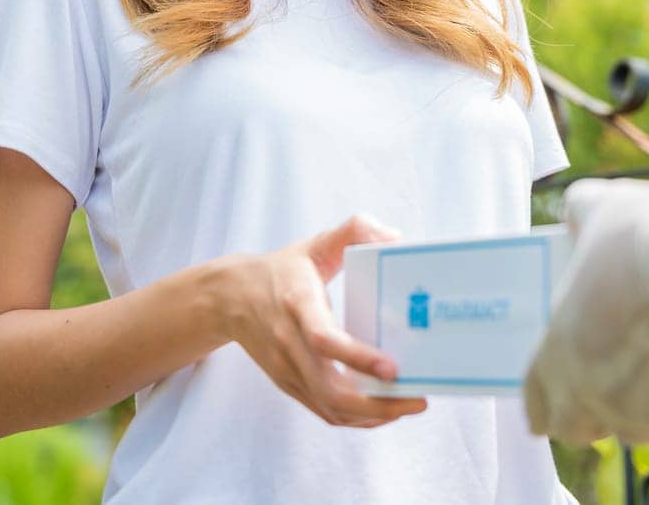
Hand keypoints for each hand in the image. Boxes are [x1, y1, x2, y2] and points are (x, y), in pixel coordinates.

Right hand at [219, 213, 429, 427]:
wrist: (229, 298)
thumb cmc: (281, 270)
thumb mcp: (314, 244)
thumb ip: (353, 231)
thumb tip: (394, 238)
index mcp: (297, 304)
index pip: (324, 339)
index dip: (358, 357)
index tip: (393, 367)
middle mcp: (290, 343)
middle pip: (331, 390)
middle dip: (378, 403)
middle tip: (418, 398)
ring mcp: (287, 369)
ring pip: (330, 408)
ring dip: (373, 415)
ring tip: (409, 404)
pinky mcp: (289, 384)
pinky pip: (325, 412)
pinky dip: (357, 418)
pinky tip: (384, 409)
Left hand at [524, 173, 648, 443]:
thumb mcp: (602, 209)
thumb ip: (579, 215)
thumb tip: (574, 217)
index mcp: (559, 353)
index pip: (537, 399)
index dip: (541, 401)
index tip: (546, 403)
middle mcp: (594, 395)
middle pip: (577, 427)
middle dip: (583, 415)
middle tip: (596, 388)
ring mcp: (645, 411)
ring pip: (629, 430)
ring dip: (629, 412)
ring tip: (643, 378)